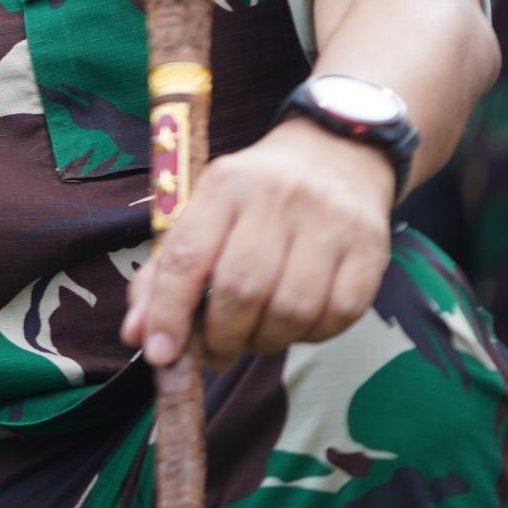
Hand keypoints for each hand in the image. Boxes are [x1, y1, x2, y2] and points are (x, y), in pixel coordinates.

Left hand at [121, 117, 396, 369]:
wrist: (335, 154)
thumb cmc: (255, 196)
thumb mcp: (205, 213)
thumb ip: (165, 273)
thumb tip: (137, 335)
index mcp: (224, 185)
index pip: (186, 256)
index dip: (168, 312)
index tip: (159, 353)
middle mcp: (276, 198)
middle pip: (240, 289)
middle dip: (220, 337)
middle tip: (215, 352)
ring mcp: (328, 222)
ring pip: (290, 310)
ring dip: (265, 341)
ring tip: (254, 337)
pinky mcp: (370, 248)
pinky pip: (337, 316)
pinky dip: (310, 335)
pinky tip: (296, 325)